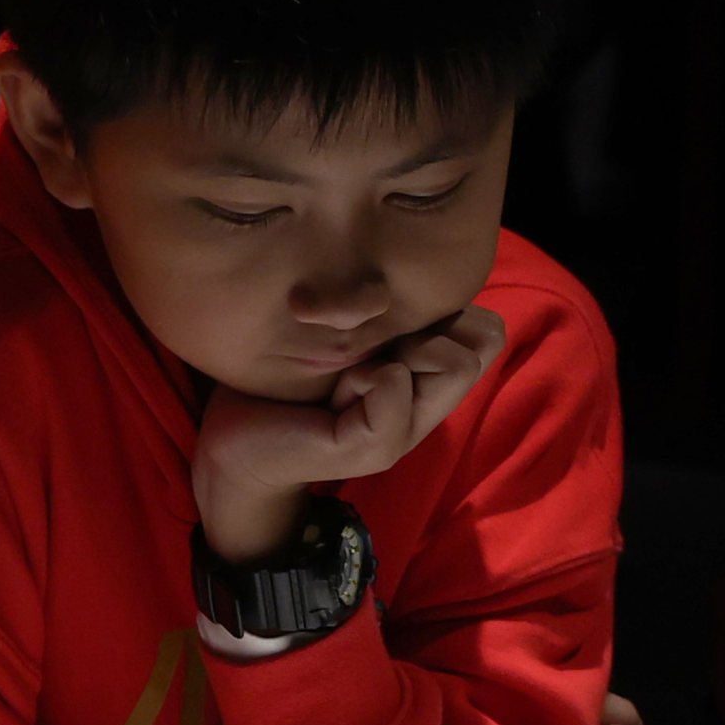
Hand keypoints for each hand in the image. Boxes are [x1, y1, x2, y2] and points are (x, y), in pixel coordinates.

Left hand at [194, 306, 504, 560]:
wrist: (235, 444)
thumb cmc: (284, 382)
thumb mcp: (346, 337)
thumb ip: (388, 319)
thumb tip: (421, 276)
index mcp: (421, 380)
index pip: (488, 332)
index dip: (451, 313)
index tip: (390, 325)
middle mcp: (423, 410)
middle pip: (482, 344)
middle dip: (432, 329)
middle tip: (370, 352)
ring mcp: (404, 435)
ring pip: (453, 365)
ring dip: (398, 353)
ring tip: (350, 376)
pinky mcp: (375, 449)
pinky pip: (394, 385)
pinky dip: (364, 377)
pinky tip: (333, 397)